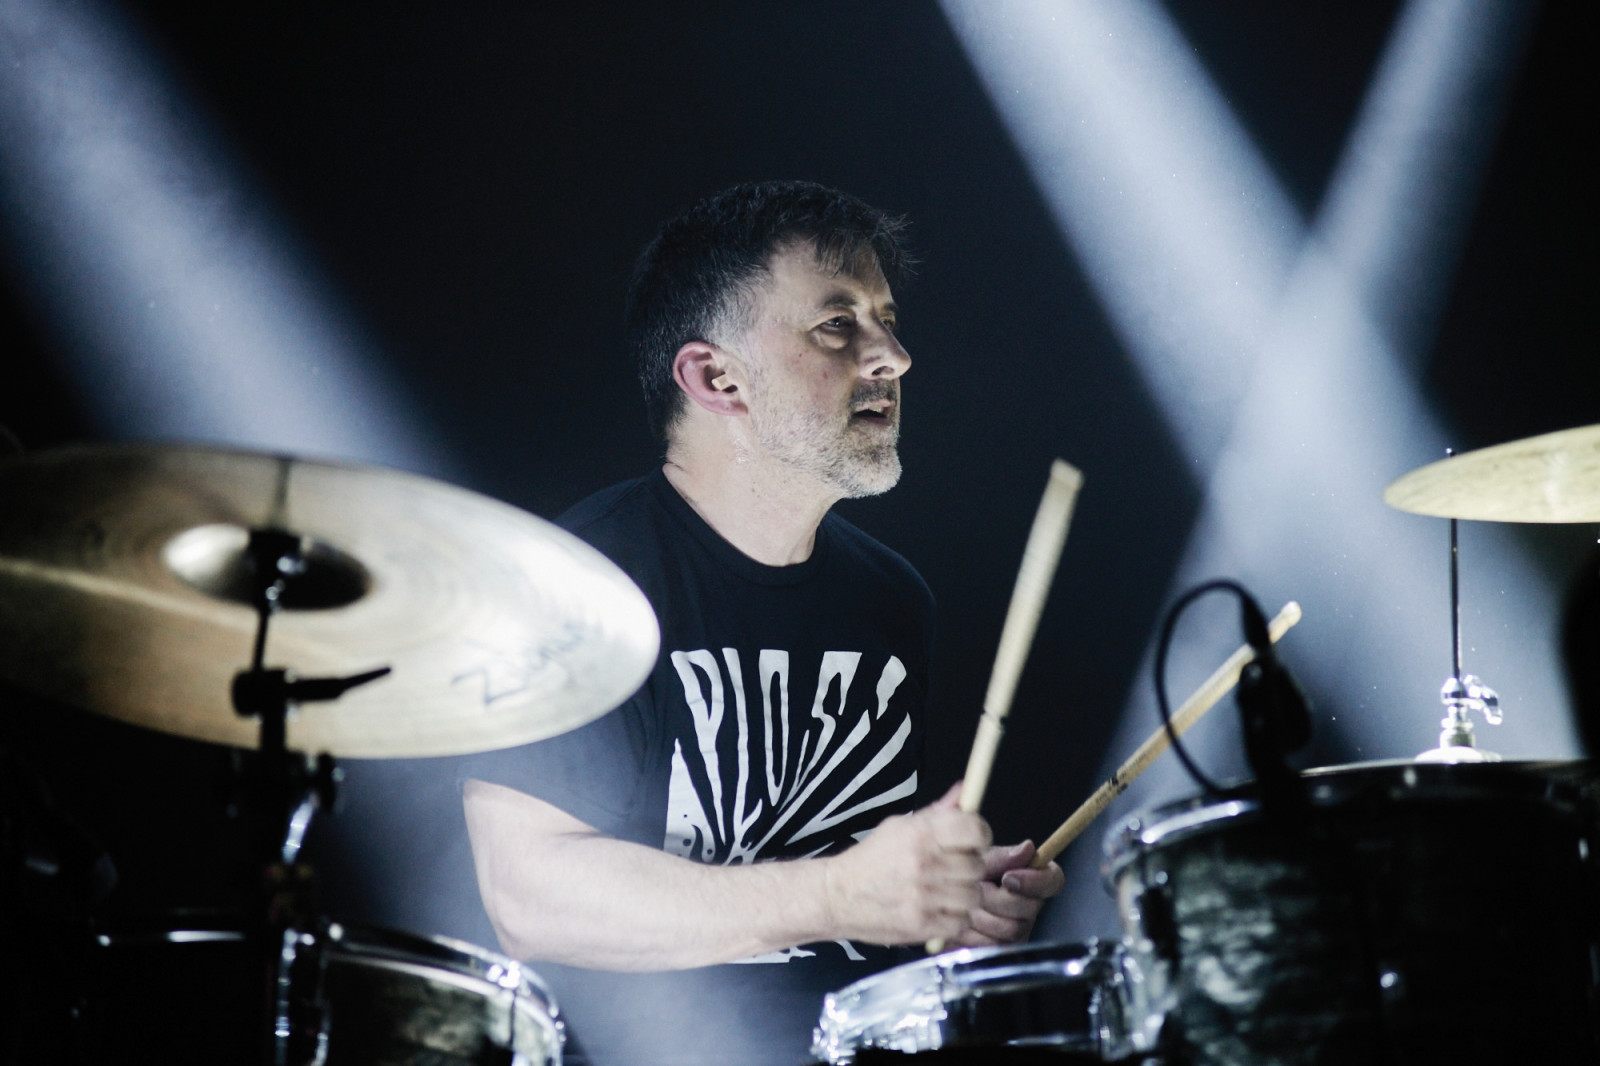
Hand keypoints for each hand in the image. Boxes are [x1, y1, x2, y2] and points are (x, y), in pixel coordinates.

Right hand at [822, 782, 990, 945]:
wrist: (838, 896)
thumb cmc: (871, 860)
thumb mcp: (899, 827)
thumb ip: (937, 812)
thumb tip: (965, 791)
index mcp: (919, 834)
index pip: (974, 829)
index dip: (980, 834)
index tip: (974, 839)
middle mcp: (924, 864)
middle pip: (976, 865)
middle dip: (969, 866)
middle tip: (953, 868)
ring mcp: (924, 897)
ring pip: (973, 896)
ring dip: (964, 894)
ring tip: (946, 891)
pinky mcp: (922, 925)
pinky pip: (961, 922)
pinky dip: (955, 918)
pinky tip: (939, 909)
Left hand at [950, 839, 1064, 947]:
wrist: (939, 901)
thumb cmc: (959, 877)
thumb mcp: (976, 861)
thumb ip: (1001, 856)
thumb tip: (1028, 849)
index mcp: (1030, 879)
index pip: (1053, 880)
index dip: (1035, 880)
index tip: (1008, 877)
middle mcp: (1029, 906)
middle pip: (1030, 908)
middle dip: (997, 898)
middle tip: (977, 890)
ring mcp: (1018, 930)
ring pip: (1011, 929)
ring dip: (981, 916)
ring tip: (965, 906)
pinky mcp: (1002, 949)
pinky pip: (994, 946)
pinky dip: (972, 934)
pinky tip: (961, 923)